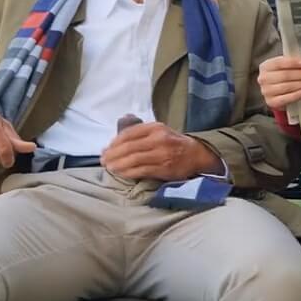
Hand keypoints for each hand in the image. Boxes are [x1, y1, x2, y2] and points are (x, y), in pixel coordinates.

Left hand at [100, 122, 220, 180]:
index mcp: (155, 128)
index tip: (106, 149)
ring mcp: (162, 154)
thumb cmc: (173, 143)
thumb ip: (140, 130)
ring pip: (133, 159)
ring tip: (109, 167)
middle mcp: (158, 139)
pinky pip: (141, 170)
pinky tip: (121, 173)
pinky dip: (128, 172)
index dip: (114, 142)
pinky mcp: (164, 168)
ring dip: (118, 165)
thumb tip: (118, 131)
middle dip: (113, 154)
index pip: (129, 133)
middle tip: (103, 160)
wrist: (197, 154)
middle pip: (129, 147)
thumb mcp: (159, 130)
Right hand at [257, 56, 300, 109]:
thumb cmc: (282, 77)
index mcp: (266, 66)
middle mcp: (263, 79)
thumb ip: (293, 65)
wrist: (277, 94)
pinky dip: (299, 94)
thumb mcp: (284, 68)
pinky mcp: (271, 102)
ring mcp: (266, 91)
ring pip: (287, 86)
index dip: (292, 62)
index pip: (279, 63)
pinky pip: (287, 98)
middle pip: (285, 75)